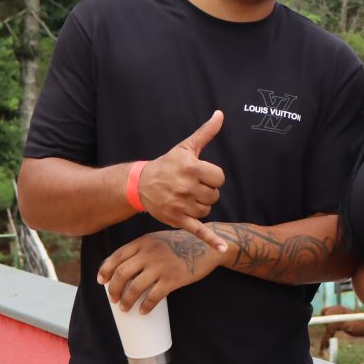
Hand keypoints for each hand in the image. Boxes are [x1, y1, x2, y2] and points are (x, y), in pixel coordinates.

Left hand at [97, 231, 222, 313]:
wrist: (206, 246)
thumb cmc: (181, 244)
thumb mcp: (158, 239)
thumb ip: (142, 249)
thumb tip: (124, 269)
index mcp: (143, 242)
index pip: (117, 256)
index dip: (105, 270)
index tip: (101, 281)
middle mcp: (149, 253)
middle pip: (122, 274)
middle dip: (114, 289)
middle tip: (113, 299)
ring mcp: (160, 266)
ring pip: (135, 288)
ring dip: (126, 301)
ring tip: (125, 308)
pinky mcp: (172, 279)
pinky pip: (153, 296)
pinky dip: (146, 306)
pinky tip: (143, 311)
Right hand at [139, 111, 226, 250]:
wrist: (140, 184)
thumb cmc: (167, 164)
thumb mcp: (186, 147)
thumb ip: (206, 132)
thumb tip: (221, 114)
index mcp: (192, 167)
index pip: (219, 178)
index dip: (213, 177)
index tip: (200, 175)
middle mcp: (187, 186)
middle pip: (214, 195)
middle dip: (205, 192)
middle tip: (189, 186)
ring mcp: (182, 204)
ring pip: (207, 210)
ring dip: (200, 206)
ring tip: (185, 197)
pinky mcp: (178, 219)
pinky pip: (199, 231)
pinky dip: (211, 241)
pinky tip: (223, 249)